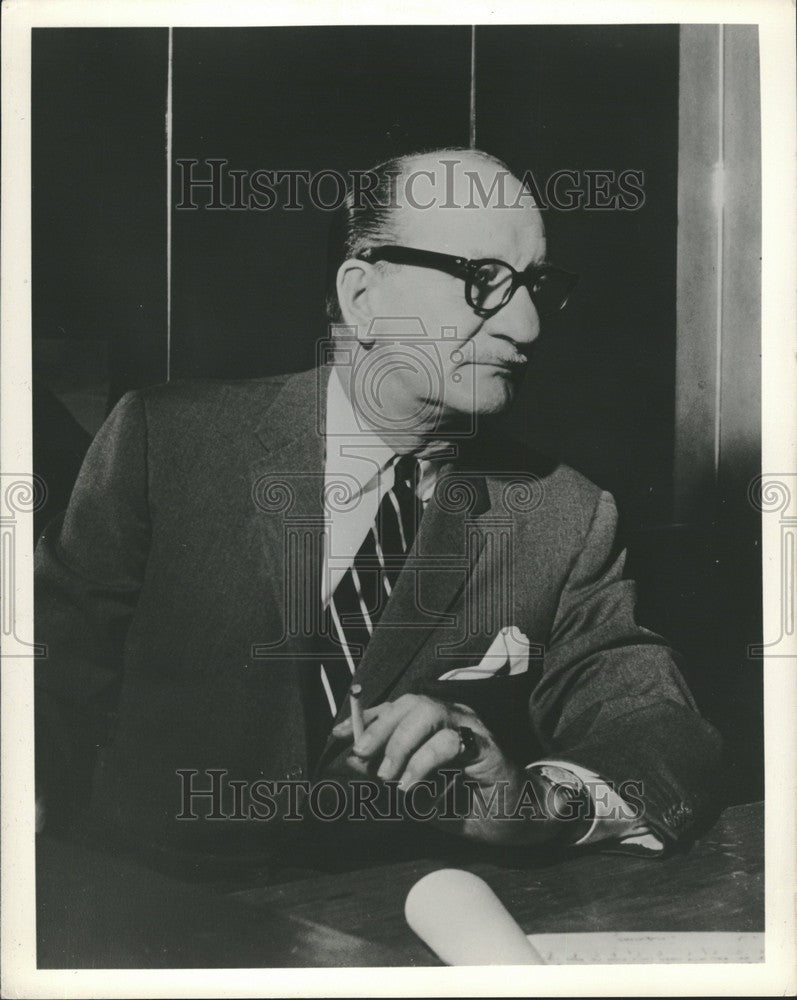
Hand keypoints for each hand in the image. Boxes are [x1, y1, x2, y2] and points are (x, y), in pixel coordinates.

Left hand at [331, 694, 559, 845]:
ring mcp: (472, 727)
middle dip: (379, 727)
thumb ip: (392, 774)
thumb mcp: (420, 791)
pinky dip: (422, 763)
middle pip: (410, 701)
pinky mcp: (486, 747)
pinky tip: (411, 785)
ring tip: (390, 777)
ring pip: (427, 711)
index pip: (396, 707)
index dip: (366, 717)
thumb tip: (355, 761)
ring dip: (400, 744)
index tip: (338, 734)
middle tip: (363, 757)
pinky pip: (447, 741)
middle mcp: (454, 716)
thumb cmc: (469, 805)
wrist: (518, 821)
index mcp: (437, 722)